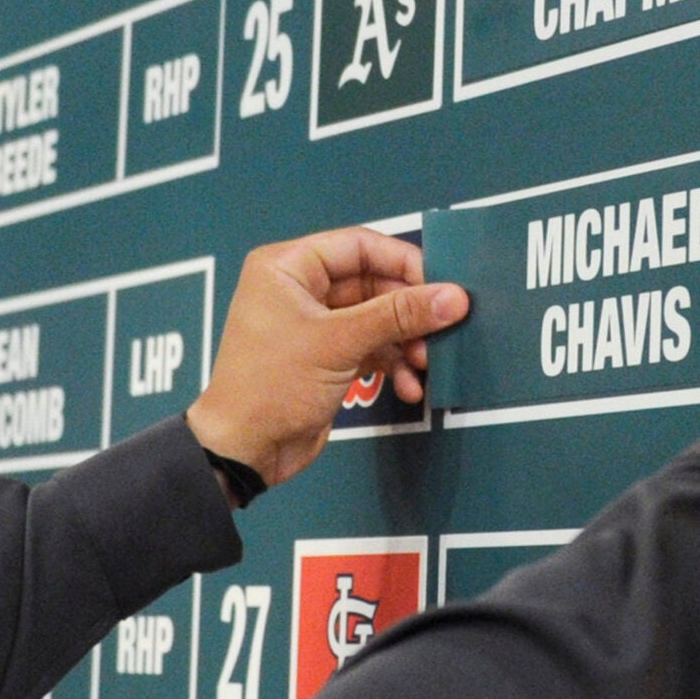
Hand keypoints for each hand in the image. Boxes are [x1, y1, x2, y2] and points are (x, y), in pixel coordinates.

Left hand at [186, 229, 468, 489]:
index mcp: (287, 267)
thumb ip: (398, 316)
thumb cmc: (273, 385)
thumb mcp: (338, 343)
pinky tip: (409, 387)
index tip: (443, 287)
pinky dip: (392, 364)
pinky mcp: (325, 358)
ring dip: (406, 342)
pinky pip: (370, 348)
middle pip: (373, 283)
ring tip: (426, 364)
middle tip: (443, 332)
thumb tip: (455, 297)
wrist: (244, 451)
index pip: (360, 247)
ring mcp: (313, 325)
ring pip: (376, 318)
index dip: (404, 264)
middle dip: (409, 312)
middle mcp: (298, 288)